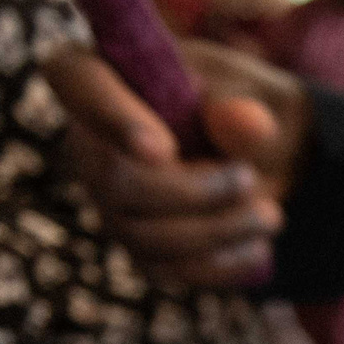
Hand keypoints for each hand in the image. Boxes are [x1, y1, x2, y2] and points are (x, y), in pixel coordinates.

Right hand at [43, 39, 307, 287]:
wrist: (255, 155)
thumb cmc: (235, 104)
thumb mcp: (247, 88)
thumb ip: (244, 102)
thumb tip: (250, 124)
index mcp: (102, 74)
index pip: (74, 78)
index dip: (111, 116)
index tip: (163, 148)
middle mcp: (89, 141)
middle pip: (113, 181)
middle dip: (192, 191)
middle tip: (248, 178)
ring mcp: (107, 200)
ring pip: (141, 235)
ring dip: (216, 231)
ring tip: (270, 215)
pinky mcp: (136, 245)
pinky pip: (164, 269)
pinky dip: (219, 263)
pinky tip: (258, 247)